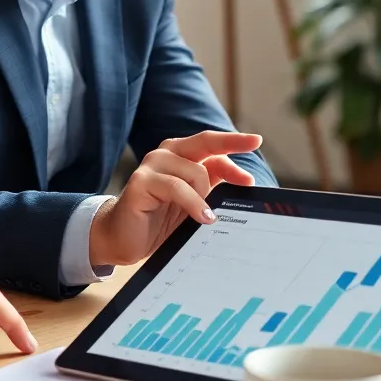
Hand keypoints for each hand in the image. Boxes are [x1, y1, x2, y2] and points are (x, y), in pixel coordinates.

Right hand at [88, 131, 261, 266]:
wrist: (123, 239)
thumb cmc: (159, 220)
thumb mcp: (193, 203)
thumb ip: (213, 186)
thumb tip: (245, 179)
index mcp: (179, 155)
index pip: (211, 143)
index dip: (234, 144)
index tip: (256, 142)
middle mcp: (165, 154)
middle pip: (204, 142)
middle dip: (231, 145)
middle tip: (249, 162)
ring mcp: (151, 165)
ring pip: (195, 171)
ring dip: (207, 196)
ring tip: (207, 217)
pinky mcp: (141, 182)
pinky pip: (177, 188)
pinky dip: (194, 203)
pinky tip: (204, 217)